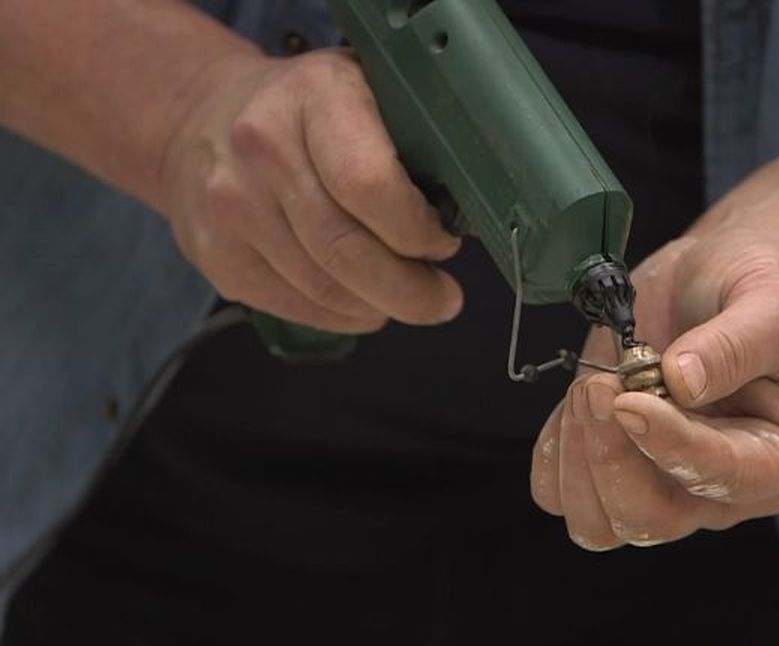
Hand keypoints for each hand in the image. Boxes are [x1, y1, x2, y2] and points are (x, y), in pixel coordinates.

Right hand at [159, 49, 461, 331]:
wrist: (198, 116)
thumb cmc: (308, 108)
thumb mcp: (365, 86)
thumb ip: (413, 135)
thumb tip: (471, 210)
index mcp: (314, 96)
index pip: (369, 185)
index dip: (417, 232)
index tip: (445, 243)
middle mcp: (261, 148)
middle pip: (346, 252)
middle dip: (411, 291)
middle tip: (443, 300)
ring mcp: (229, 206)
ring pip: (323, 290)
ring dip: (380, 306)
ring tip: (408, 297)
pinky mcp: (216, 255)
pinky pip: (294, 306)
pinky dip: (342, 316)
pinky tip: (363, 302)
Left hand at [531, 203, 778, 549]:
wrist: (723, 273)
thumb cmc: (765, 289)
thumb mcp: (772, 303)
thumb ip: (734, 346)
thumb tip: (681, 383)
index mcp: (777, 462)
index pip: (722, 479)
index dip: (671, 446)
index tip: (631, 401)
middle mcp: (718, 491)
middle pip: (651, 521)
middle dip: (613, 460)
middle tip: (601, 387)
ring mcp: (660, 484)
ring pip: (598, 523)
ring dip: (577, 458)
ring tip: (591, 386)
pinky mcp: (610, 463)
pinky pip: (560, 493)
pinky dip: (556, 452)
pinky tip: (577, 400)